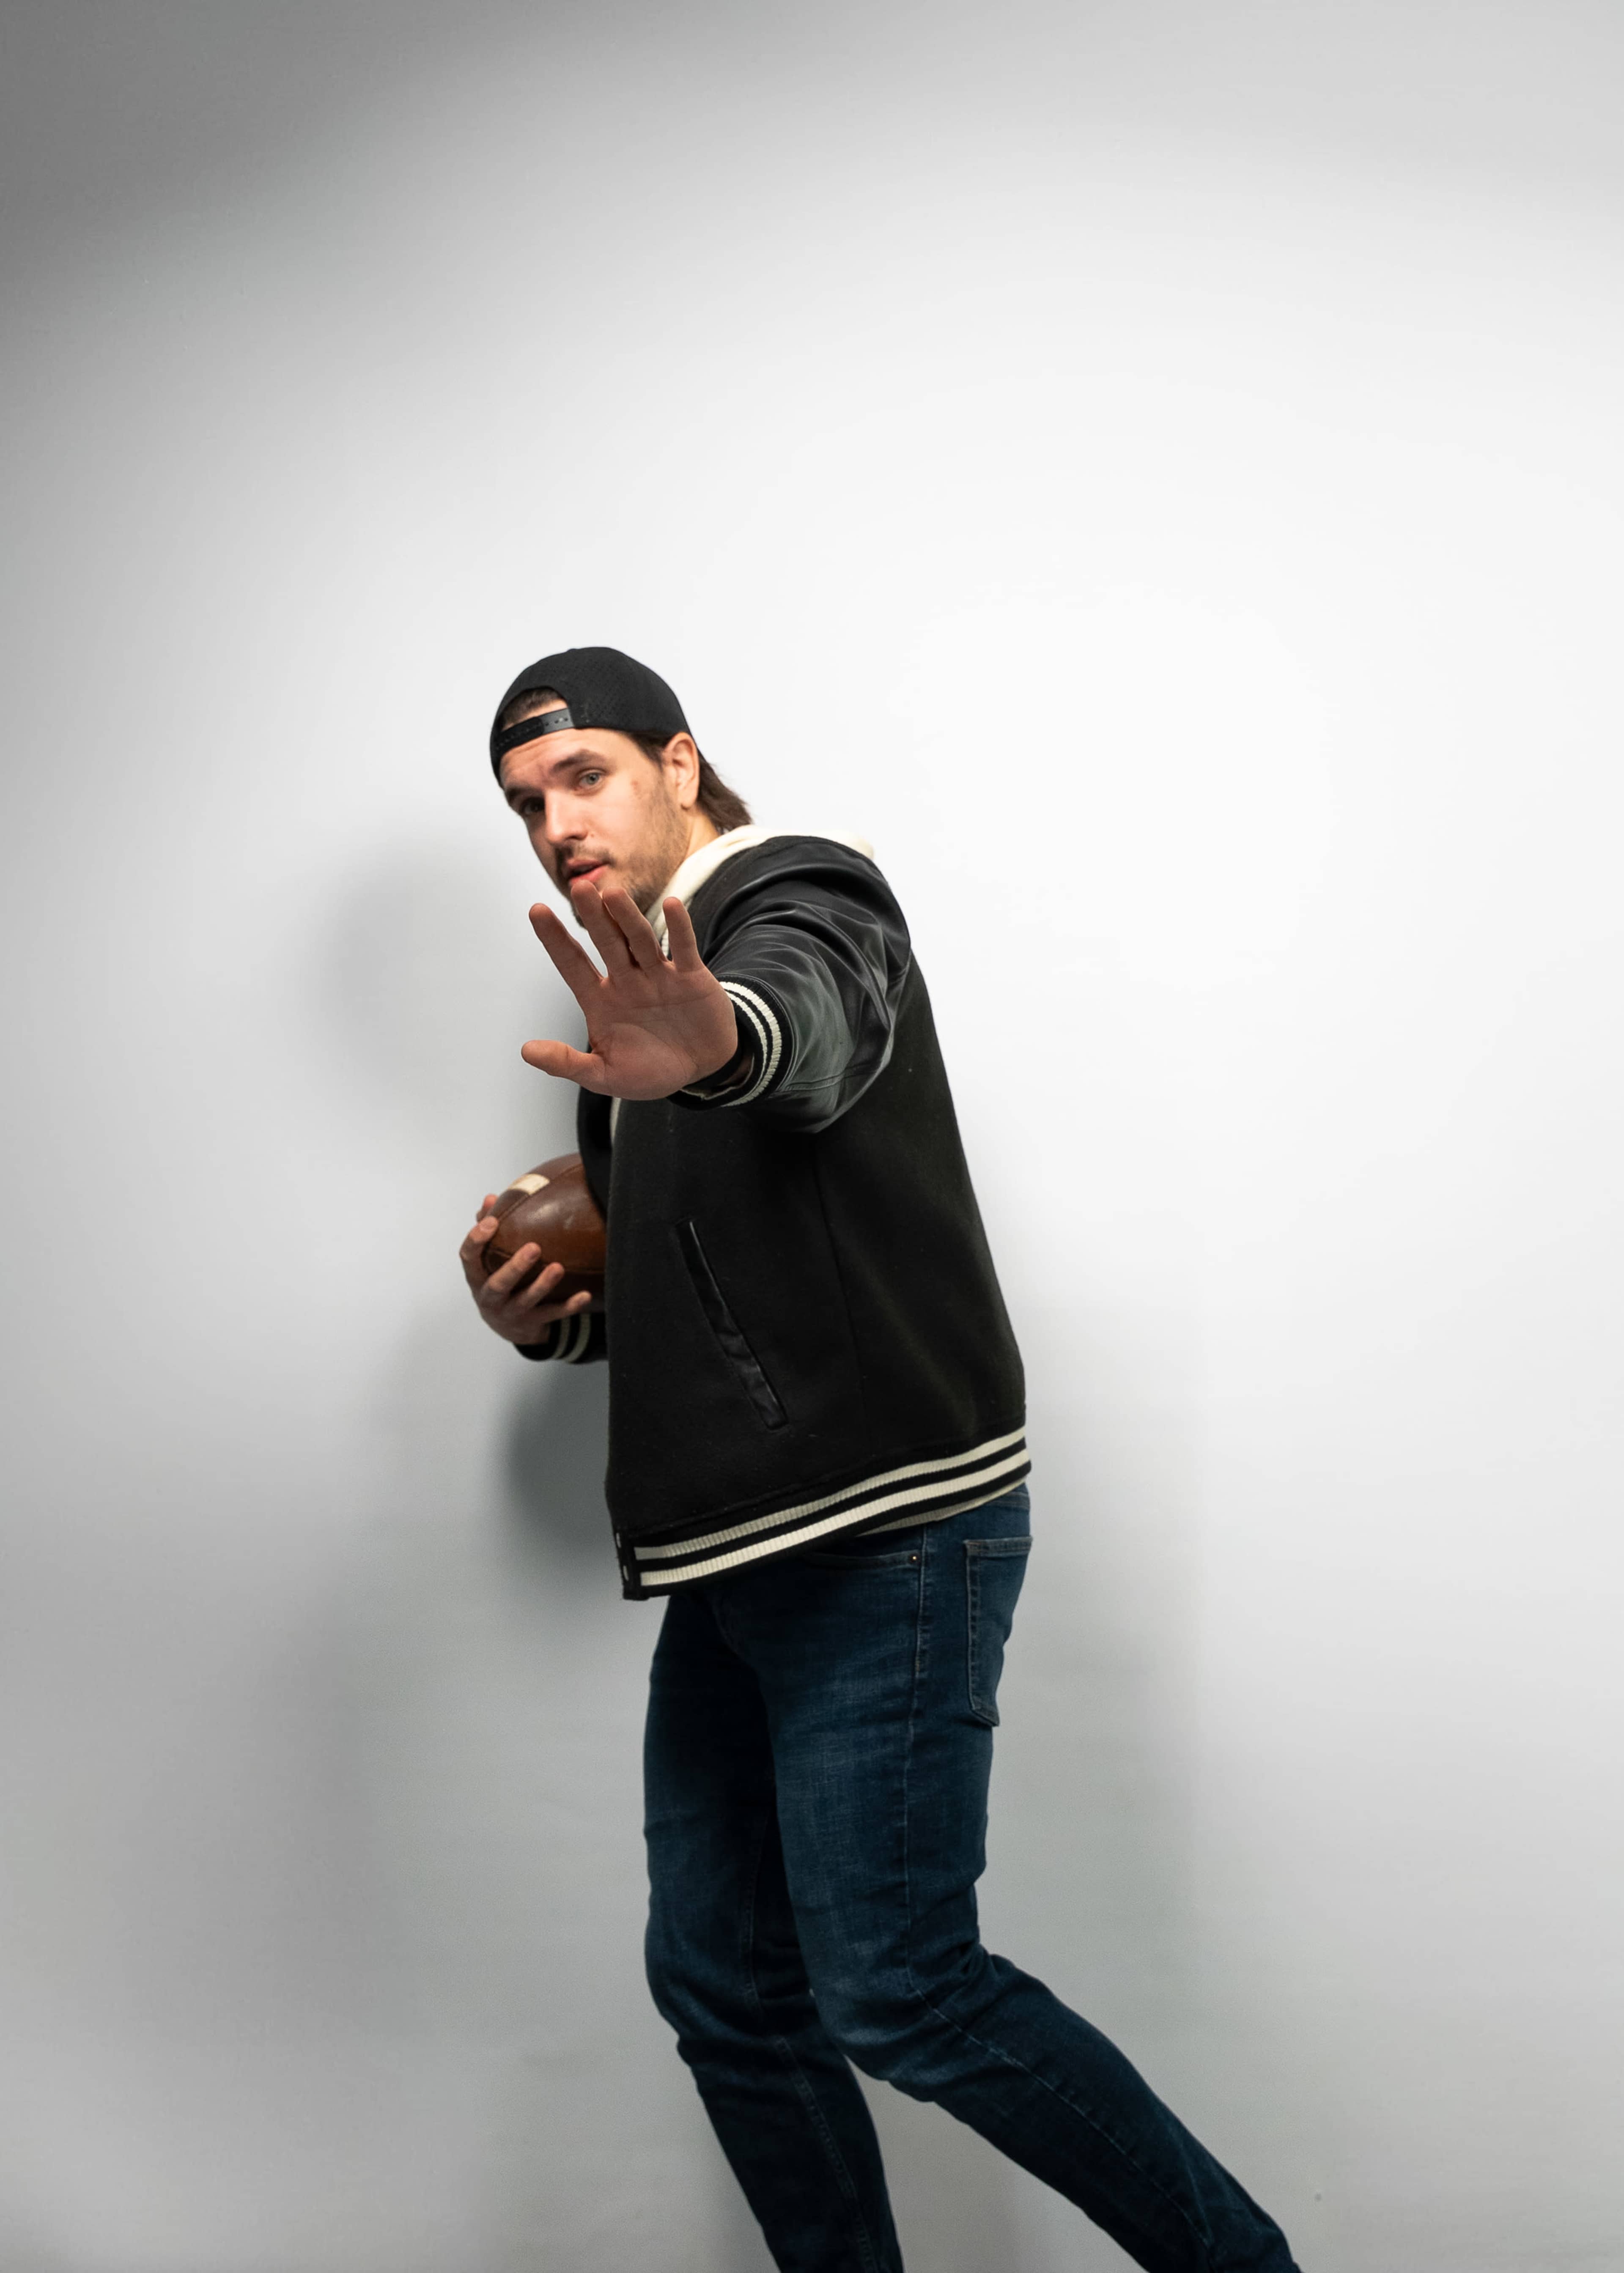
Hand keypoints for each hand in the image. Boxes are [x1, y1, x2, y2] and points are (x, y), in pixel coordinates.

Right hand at [459, 1194, 593, 1345]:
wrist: (506, 1325)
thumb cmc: (496, 1279)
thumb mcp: (486, 1259)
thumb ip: (488, 1231)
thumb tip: (491, 1198)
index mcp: (477, 1276)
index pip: (468, 1257)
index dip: (477, 1240)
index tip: (492, 1221)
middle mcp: (490, 1297)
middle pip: (498, 1284)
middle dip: (515, 1267)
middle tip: (534, 1247)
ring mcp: (511, 1313)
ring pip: (526, 1301)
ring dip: (543, 1285)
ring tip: (558, 1268)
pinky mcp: (531, 1323)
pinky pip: (552, 1315)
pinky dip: (569, 1307)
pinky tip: (586, 1295)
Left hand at [520, 879, 739, 1098]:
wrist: (701, 1069)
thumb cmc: (651, 1071)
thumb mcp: (605, 1076)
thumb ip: (568, 1064)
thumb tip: (526, 1051)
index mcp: (601, 1000)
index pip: (572, 964)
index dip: (555, 939)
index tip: (536, 910)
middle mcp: (627, 980)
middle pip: (606, 943)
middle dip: (592, 917)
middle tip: (578, 888)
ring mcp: (659, 975)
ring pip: (640, 940)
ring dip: (627, 918)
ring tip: (613, 894)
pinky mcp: (691, 977)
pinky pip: (684, 948)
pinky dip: (680, 928)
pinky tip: (673, 905)